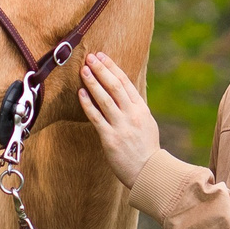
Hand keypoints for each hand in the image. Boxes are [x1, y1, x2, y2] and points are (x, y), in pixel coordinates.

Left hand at [76, 51, 160, 187]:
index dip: (112, 68)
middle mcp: (132, 114)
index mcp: (141, 109)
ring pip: (104, 99)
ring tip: (83, 70)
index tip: (102, 57)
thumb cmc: (146, 149)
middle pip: (115, 86)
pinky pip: (96, 118)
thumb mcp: (146, 123)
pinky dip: (88, 104)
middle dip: (101, 70)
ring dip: (93, 82)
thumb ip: (134, 108)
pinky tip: (80, 93)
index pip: (125, 82)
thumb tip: (122, 94)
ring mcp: (121, 126)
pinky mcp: (110, 138)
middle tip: (90, 57)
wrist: (149, 172)